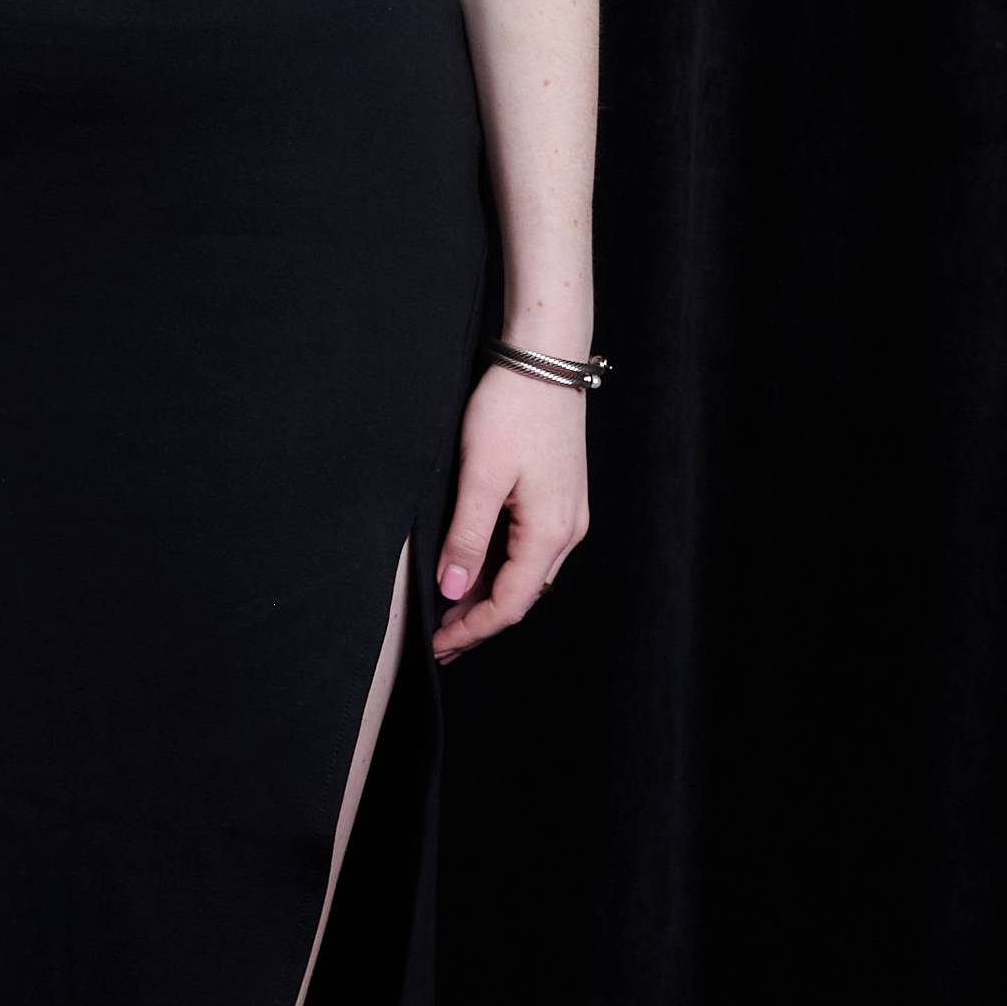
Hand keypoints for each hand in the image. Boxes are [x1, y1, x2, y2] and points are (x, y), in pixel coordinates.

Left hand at [430, 362, 590, 661]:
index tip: (438, 645)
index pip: (510, 604)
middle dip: (479, 621)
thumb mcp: (480, 474)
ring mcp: (568, 515)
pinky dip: (502, 568)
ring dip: (490, 595)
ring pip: (527, 574)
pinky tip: (475, 569)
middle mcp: (567, 532)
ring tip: (450, 611)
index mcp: (549, 532)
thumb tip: (455, 591)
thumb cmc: (512, 409)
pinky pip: (531, 550)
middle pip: (521, 595)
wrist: (546, 360)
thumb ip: (467, 536)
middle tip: (440, 639)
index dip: (473, 630)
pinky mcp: (561, 498)